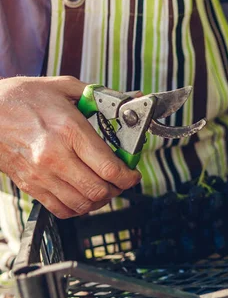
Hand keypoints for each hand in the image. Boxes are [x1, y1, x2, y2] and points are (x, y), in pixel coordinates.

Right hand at [0, 77, 140, 217]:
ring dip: (101, 200)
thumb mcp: (64, 88)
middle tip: (122, 181)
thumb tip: (131, 100)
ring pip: (83, 204)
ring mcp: (41, 174)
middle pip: (99, 190)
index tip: (133, 174)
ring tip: (105, 188)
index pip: (109, 168)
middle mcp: (55, 156)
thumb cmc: (24, 97)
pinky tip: (83, 195)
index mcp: (70, 131)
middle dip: (118, 189)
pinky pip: (61, 209)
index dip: (129, 177)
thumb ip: (100, 96)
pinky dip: (79, 208)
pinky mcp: (30, 185)